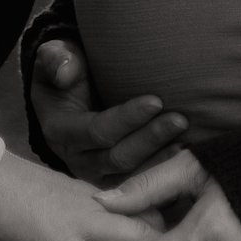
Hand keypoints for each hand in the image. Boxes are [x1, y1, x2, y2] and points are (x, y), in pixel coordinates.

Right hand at [29, 36, 189, 187]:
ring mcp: (94, 175)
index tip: (156, 100)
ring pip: (130, 174)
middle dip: (150, 139)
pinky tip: (182, 155)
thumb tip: (66, 74)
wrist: (64, 94)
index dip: (127, 118)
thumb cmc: (65, 71)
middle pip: (117, 157)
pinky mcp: (112, 181)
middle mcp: (76, 159)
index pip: (97, 130)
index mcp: (59, 130)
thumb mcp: (53, 58)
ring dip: (160, 158)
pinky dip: (160, 170)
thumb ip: (56, 60)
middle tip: (180, 120)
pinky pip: (138, 183)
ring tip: (187, 139)